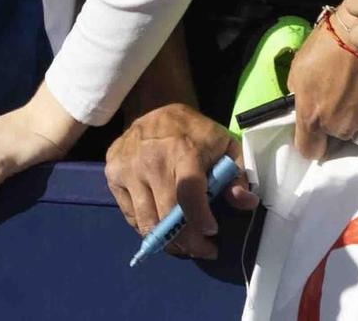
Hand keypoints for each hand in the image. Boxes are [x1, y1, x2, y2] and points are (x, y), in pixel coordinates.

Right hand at [104, 104, 255, 260]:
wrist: (154, 108)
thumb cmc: (195, 133)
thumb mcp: (225, 146)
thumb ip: (238, 175)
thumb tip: (245, 203)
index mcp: (183, 151)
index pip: (188, 193)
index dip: (200, 219)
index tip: (213, 232)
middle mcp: (150, 160)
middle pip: (167, 215)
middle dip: (189, 242)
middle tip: (204, 249)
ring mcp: (127, 168)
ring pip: (146, 221)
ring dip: (167, 241)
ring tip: (184, 244)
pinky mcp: (112, 173)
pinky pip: (130, 215)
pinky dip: (148, 227)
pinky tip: (162, 224)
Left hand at [288, 4, 357, 159]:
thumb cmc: (325, 47)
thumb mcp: (300, 71)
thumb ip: (301, 97)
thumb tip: (304, 108)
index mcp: (313, 117)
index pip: (309, 149)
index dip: (311, 141)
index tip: (313, 133)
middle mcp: (340, 126)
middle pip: (336, 134)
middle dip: (335, 119)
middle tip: (337, 94)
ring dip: (356, 110)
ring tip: (355, 85)